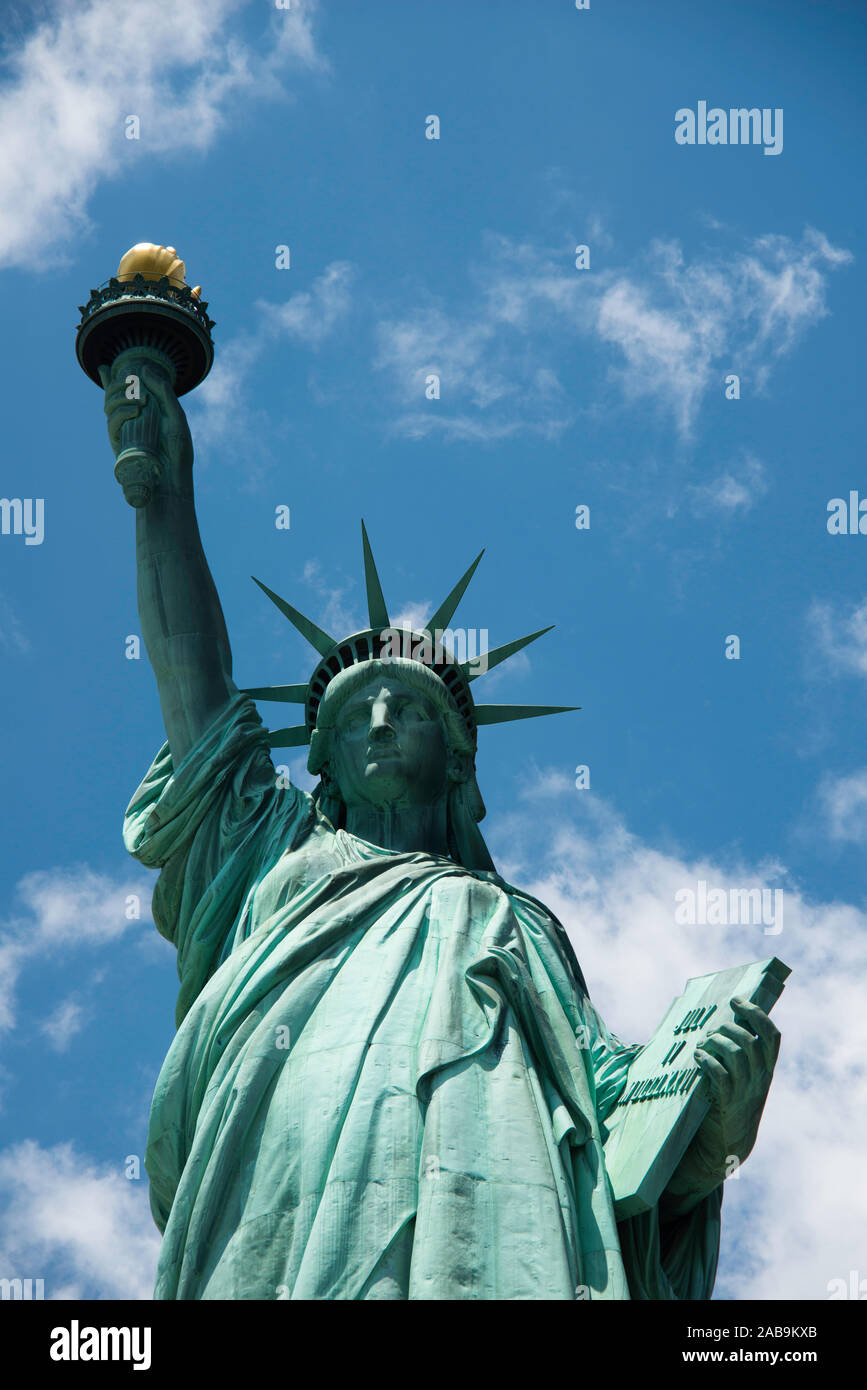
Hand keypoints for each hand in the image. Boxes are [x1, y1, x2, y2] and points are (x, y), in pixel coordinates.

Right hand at [99, 357, 192, 496]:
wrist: (173, 479)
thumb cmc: (178, 451)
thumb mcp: (176, 417)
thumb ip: (164, 392)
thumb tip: (145, 368)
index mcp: (144, 412)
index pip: (124, 393)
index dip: (109, 380)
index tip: (103, 367)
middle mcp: (131, 420)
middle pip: (112, 395)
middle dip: (117, 384)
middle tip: (132, 383)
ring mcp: (123, 431)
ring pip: (108, 406)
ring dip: (121, 396)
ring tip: (139, 400)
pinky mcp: (118, 443)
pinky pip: (111, 422)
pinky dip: (120, 412)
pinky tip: (134, 410)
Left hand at [690, 996, 780, 1179]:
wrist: (728, 1145)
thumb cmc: (731, 1104)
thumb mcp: (745, 1080)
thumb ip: (741, 1056)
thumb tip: (725, 1023)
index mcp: (766, 1070)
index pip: (772, 1036)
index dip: (756, 1014)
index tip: (737, 1001)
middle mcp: (760, 1079)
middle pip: (751, 1041)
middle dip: (730, 1028)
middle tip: (714, 1030)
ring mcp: (745, 1091)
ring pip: (737, 1054)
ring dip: (717, 1042)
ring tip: (704, 1044)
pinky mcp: (728, 1103)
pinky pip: (720, 1075)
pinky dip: (708, 1061)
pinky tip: (698, 1057)